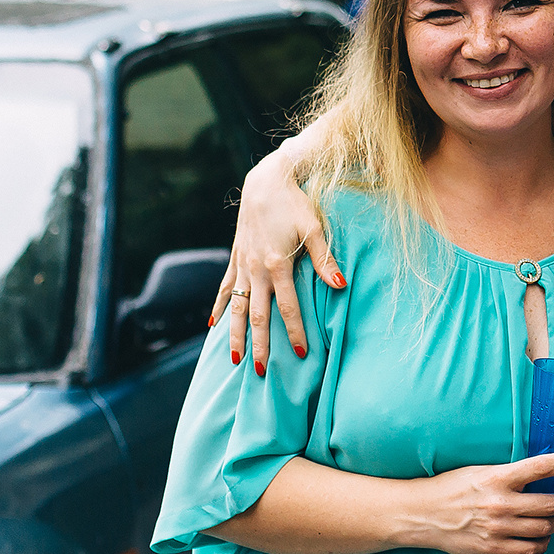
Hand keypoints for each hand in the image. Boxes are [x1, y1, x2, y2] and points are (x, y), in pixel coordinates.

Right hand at [209, 150, 342, 373]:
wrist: (265, 182)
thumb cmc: (294, 204)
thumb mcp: (315, 228)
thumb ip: (326, 260)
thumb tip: (341, 286)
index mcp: (277, 265)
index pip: (287, 307)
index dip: (294, 332)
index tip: (302, 353)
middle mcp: (255, 269)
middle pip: (256, 315)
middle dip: (260, 345)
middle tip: (262, 372)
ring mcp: (242, 265)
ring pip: (234, 307)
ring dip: (234, 334)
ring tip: (235, 359)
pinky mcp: (235, 259)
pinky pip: (224, 289)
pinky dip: (218, 309)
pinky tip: (212, 328)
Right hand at [396, 454, 553, 553]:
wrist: (421, 514)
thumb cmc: (450, 489)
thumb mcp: (480, 472)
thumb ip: (508, 475)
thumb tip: (538, 476)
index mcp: (498, 478)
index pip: (542, 467)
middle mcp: (501, 503)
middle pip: (551, 504)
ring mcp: (498, 528)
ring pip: (545, 528)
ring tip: (553, 519)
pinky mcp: (493, 548)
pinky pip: (531, 550)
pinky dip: (542, 544)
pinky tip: (540, 538)